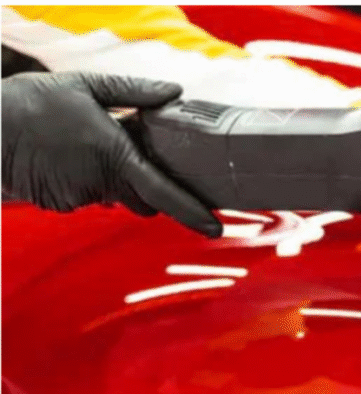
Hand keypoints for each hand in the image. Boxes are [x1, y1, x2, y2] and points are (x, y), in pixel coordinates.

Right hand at [2, 72, 221, 236]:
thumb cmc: (32, 101)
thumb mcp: (86, 86)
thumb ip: (134, 92)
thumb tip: (174, 93)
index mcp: (113, 154)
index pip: (163, 192)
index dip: (192, 212)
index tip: (214, 226)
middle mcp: (99, 182)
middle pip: (144, 200)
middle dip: (150, 189)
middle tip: (140, 158)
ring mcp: (78, 196)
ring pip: (113, 196)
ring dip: (112, 178)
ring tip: (86, 146)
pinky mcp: (59, 203)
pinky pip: (86, 196)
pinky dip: (85, 181)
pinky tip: (66, 156)